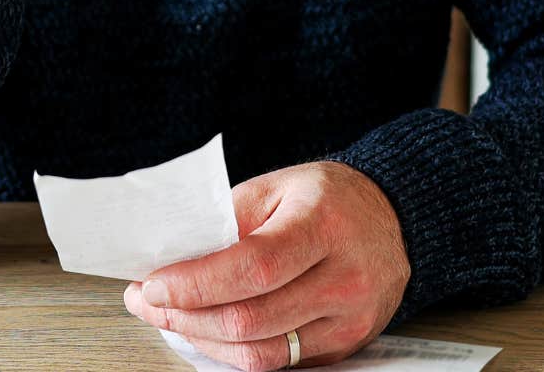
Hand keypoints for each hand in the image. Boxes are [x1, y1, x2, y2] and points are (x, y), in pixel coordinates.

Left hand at [124, 162, 409, 370]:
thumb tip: (171, 258)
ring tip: (172, 315)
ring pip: (261, 352)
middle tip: (149, 300)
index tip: (154, 283)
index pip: (253, 267)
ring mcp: (349, 318)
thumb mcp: (277, 188)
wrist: (394, 219)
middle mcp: (344, 278)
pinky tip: (209, 329)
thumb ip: (227, 222)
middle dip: (185, 315)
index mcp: (324, 225)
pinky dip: (234, 350)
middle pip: (251, 319)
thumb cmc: (329, 199)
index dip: (196, 283)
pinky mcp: (346, 344)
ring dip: (203, 339)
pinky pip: (280, 362)